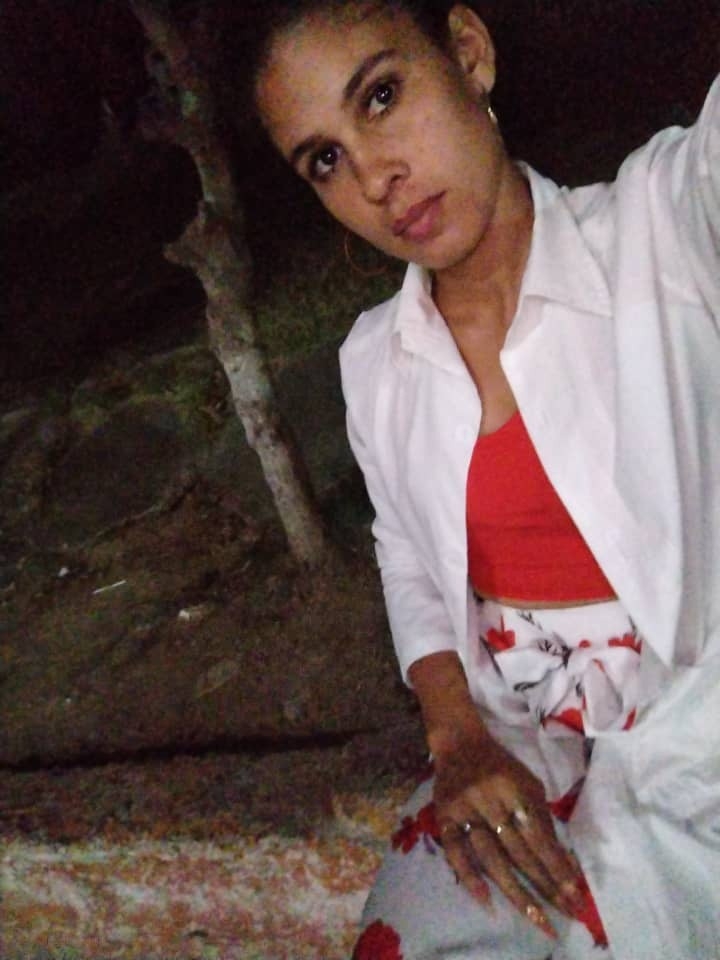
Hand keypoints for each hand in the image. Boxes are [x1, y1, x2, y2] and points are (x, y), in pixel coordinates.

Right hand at [433, 725, 586, 940]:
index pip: (538, 835)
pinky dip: (469, 877)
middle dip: (544, 885)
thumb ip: (543, 818)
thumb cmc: (500, 766)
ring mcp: (465, 810)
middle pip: (519, 851)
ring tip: (536, 918)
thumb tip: (563, 862)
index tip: (574, 894)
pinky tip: (487, 902)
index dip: (556, 865)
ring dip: (515, 891)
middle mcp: (489, 799)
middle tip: (564, 915)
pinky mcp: (444, 818)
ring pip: (491, 857)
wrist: (459, 744)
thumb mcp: (528, 783)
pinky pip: (456, 852)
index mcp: (514, 788)